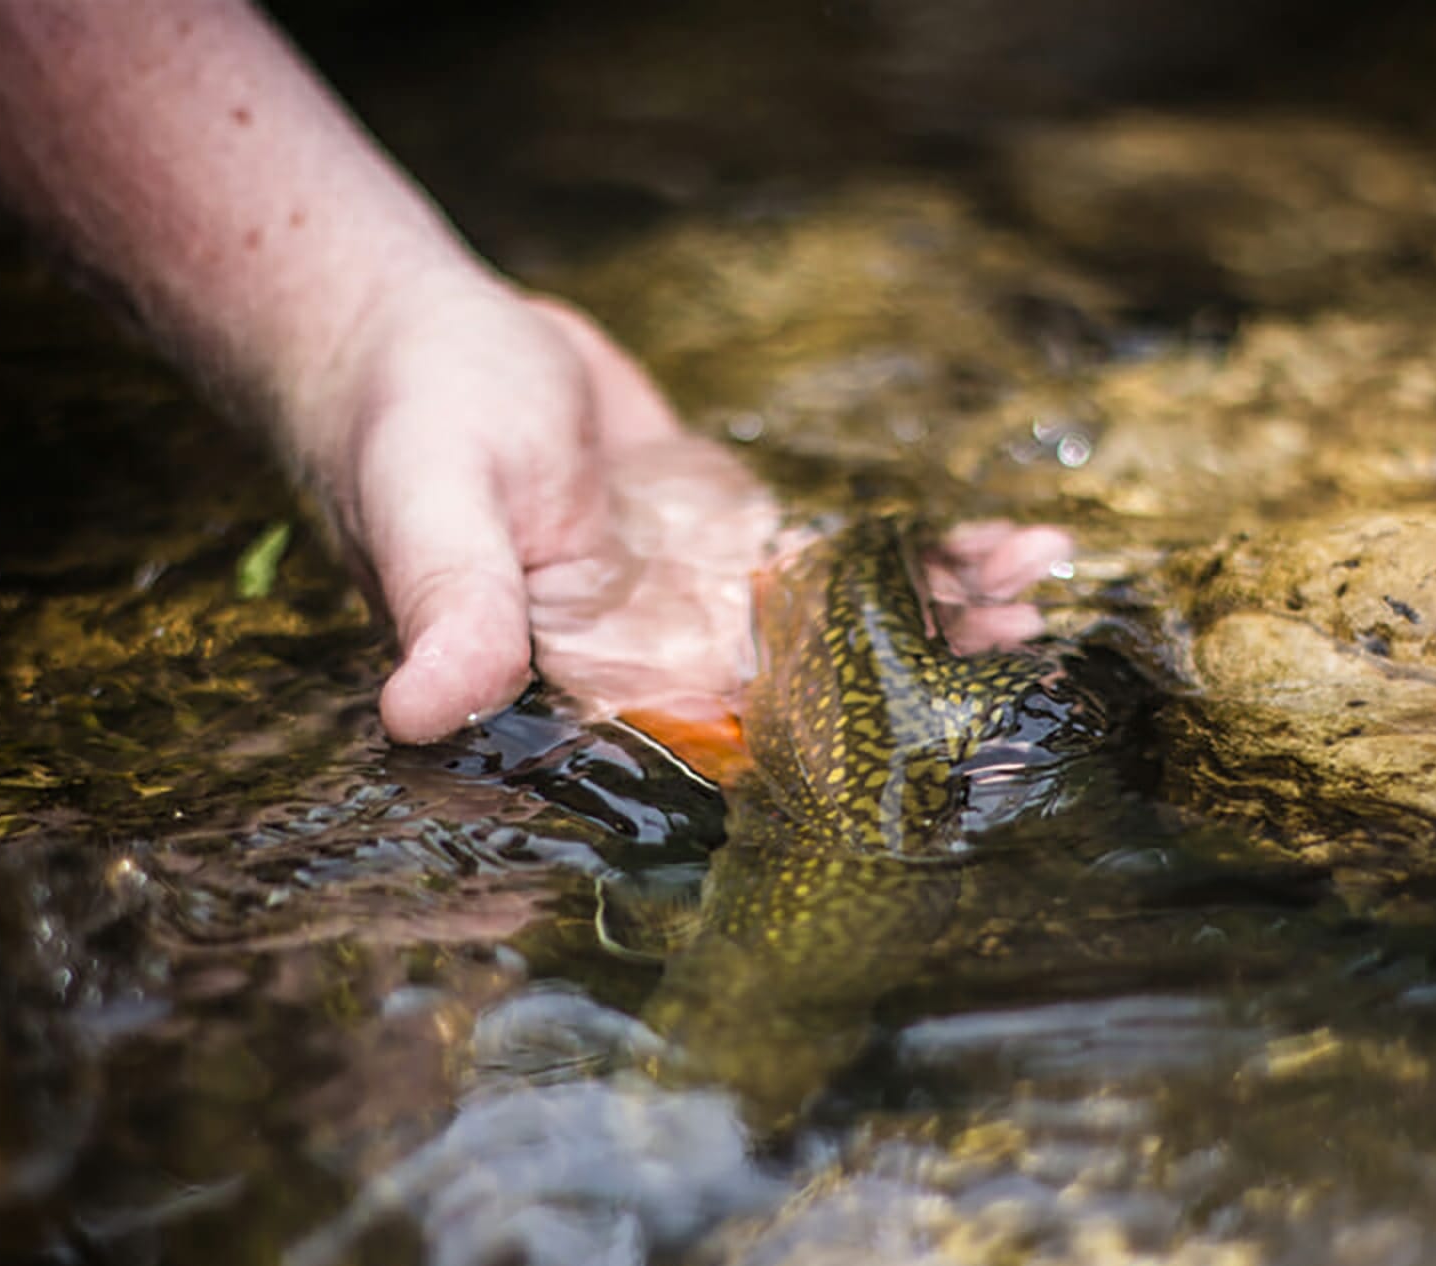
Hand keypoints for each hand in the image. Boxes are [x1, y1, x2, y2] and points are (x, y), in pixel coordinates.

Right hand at [296, 275, 1074, 746]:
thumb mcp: (428, 504)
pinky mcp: (732, 537)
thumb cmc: (401, 417)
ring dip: (940, 626)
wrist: (418, 330)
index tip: (920, 758)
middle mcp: (655, 662)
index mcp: (586, 686)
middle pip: (809, 708)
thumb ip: (450, 607)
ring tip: (1034, 594)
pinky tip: (1002, 547)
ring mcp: (700, 600)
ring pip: (844, 638)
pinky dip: (920, 558)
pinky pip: (839, 562)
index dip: (818, 764)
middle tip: (1025, 668)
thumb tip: (418, 713)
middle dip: (917, 697)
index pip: (712, 755)